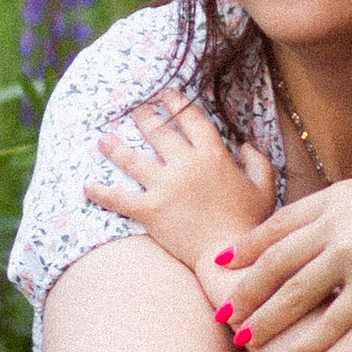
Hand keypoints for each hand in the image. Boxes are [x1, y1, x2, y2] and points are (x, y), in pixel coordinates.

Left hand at [86, 94, 276, 273]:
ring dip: (115, 147)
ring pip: (133, 160)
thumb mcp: (264, 188)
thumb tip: (245, 144)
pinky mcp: (150, 211)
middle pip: (158, 133)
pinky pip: (119, 199)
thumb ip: (257, 161)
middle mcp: (186, 165)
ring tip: (103, 139)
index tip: (166, 94)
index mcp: (214, 155)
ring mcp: (165, 187)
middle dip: (144, 118)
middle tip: (135, 110)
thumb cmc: (250, 224)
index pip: (192, 120)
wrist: (230, 257)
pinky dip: (101, 192)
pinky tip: (86, 186)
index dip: (177, 103)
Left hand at [210, 139, 351, 351]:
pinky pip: (331, 323)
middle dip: (244, 287)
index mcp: (346, 193)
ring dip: (263, 318)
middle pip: (277, 260)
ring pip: (293, 292)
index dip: (252, 243)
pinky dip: (305, 345)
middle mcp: (339, 225)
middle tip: (222, 307)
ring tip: (242, 338)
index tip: (226, 259)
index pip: (284, 221)